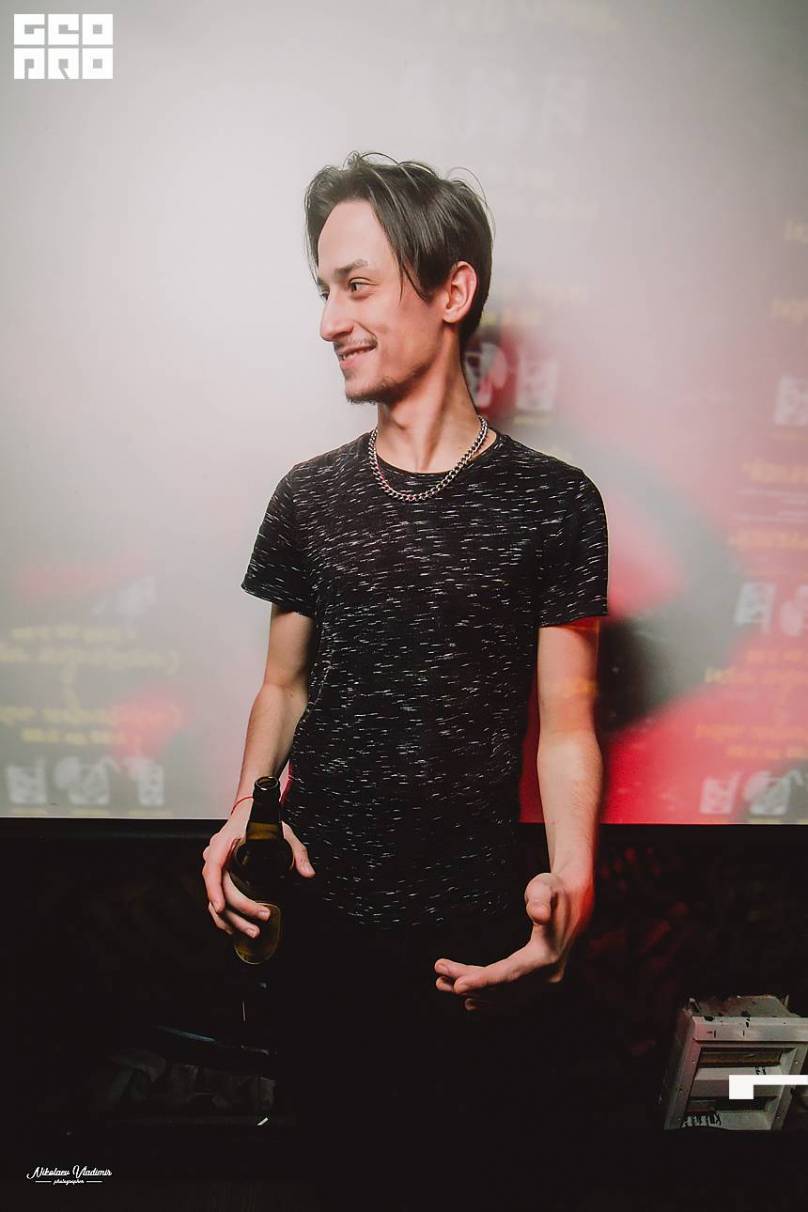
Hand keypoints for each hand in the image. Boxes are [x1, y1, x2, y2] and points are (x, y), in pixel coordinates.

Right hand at [201, 805, 315, 939]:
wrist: (253, 812)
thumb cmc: (263, 819)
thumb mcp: (284, 832)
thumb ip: (297, 853)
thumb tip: (308, 873)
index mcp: (224, 842)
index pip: (212, 867)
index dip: (215, 889)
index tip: (222, 906)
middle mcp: (214, 855)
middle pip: (219, 888)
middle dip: (238, 910)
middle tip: (262, 918)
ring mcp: (214, 866)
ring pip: (215, 899)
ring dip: (231, 920)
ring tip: (252, 932)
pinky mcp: (219, 876)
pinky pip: (216, 899)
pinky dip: (224, 917)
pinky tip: (235, 929)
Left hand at [434, 871, 593, 1015]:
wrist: (580, 898)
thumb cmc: (557, 889)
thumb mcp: (547, 886)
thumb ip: (540, 898)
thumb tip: (537, 915)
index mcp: (548, 957)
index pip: (509, 974)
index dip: (482, 980)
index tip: (456, 983)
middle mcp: (550, 977)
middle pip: (502, 988)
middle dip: (469, 982)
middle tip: (438, 973)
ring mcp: (548, 983)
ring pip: (506, 996)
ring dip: (475, 992)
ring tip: (442, 984)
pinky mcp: (544, 981)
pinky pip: (514, 997)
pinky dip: (491, 1000)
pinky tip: (470, 1000)